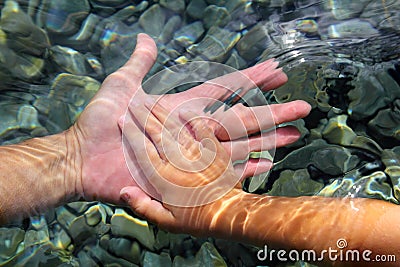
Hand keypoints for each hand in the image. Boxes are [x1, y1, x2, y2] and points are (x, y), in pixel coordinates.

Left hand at [69, 33, 309, 205]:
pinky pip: (222, 173)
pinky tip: (268, 164)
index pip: (225, 89)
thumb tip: (146, 36)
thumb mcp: (121, 85)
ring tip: (295, 134)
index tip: (275, 69)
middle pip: (241, 118)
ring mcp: (193, 154)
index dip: (251, 78)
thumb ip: (139, 63)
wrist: (85, 158)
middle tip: (303, 105)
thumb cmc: (101, 122)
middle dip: (273, 110)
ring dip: (268, 139)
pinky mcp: (186, 176)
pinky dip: (246, 169)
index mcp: (183, 108)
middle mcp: (194, 131)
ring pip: (239, 145)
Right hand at [120, 99, 242, 234]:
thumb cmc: (197, 220)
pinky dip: (193, 119)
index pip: (142, 149)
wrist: (230, 214)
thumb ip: (142, 206)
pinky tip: (184, 110)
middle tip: (134, 102)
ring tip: (151, 101)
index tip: (122, 119)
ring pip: (175, 128)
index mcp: (163, 177)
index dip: (131, 133)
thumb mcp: (166, 221)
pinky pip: (202, 130)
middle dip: (143, 116)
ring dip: (162, 113)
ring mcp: (196, 154)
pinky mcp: (213, 150)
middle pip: (157, 133)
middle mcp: (178, 161)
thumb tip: (123, 191)